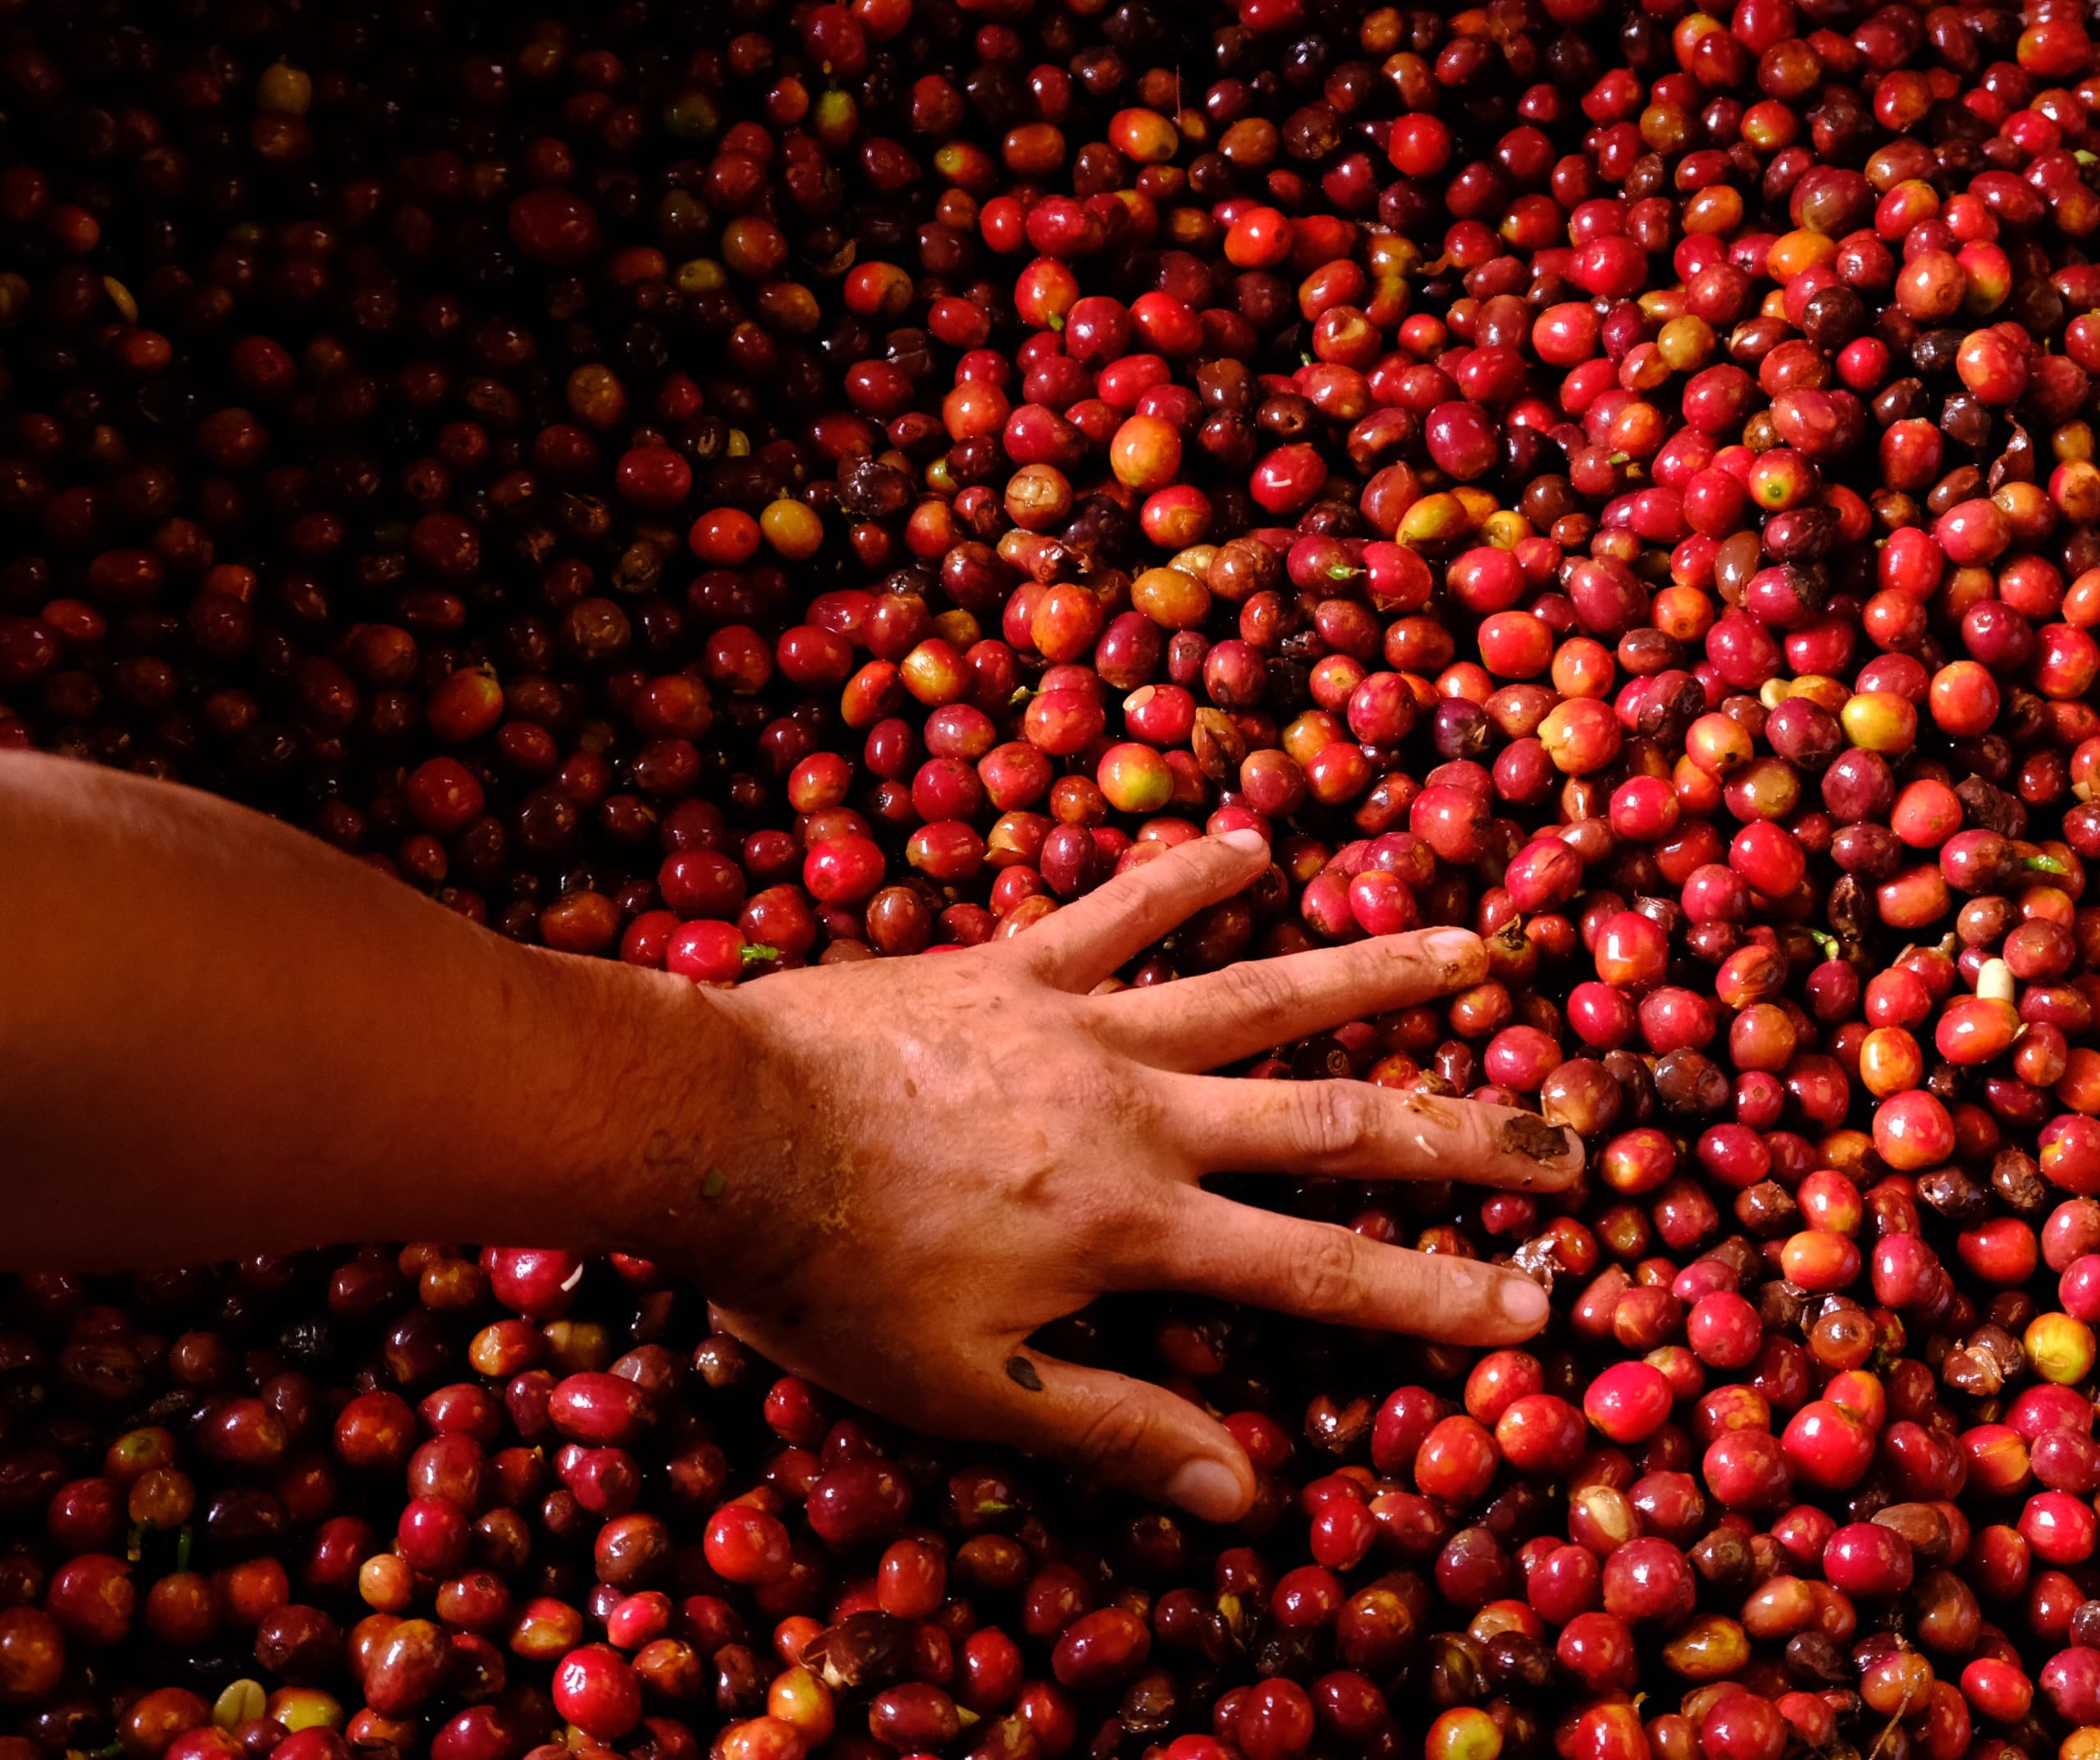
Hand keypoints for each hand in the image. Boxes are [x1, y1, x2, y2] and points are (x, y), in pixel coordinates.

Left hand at [679, 830, 1582, 1522]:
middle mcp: (1140, 1113)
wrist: (717, 1133)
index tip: (1539, 1298)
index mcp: (1135, 1226)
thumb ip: (1108, 1428)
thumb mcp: (964, 1387)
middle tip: (1571, 1133)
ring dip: (1374, 972)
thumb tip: (1244, 1491)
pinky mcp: (1013, 963)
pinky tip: (1254, 840)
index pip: (1319, 1273)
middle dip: (1464, 1136)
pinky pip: (1117, 909)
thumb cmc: (829, 1276)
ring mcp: (1081, 1024)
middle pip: (1336, 1122)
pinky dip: (1185, 874)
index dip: (1435, 1295)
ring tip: (1474, 948)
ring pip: (1259, 992)